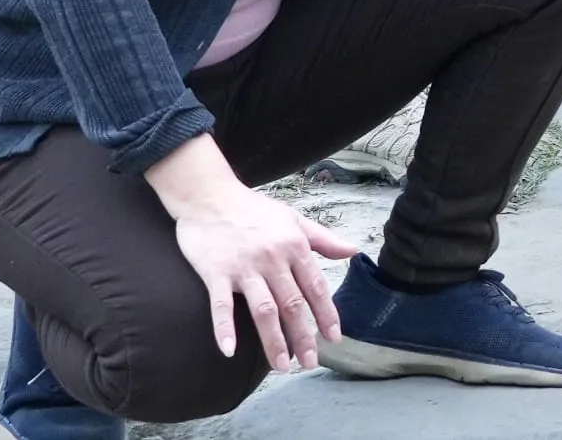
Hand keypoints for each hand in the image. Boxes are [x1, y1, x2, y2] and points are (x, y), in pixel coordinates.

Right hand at [145, 135, 354, 370]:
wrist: (209, 194)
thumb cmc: (253, 208)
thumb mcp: (293, 218)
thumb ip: (322, 238)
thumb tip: (352, 251)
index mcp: (293, 246)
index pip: (315, 286)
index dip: (326, 314)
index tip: (333, 338)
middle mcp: (272, 258)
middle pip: (292, 304)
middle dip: (304, 336)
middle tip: (310, 363)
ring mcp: (244, 267)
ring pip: (264, 310)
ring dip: (274, 341)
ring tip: (282, 365)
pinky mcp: (215, 272)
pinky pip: (221, 305)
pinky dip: (224, 328)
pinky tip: (229, 350)